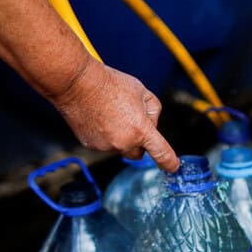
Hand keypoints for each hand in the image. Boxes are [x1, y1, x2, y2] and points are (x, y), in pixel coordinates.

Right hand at [53, 60, 178, 171]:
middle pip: (138, 153)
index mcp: (140, 129)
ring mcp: (106, 146)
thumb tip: (151, 124)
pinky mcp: (91, 146)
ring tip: (111, 114)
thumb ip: (153, 111)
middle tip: (132, 122)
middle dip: (139, 143)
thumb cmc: (110, 84)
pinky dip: (105, 136)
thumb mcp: (142, 91)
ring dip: (120, 137)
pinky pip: (104, 145)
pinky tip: (100, 118)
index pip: (161, 152)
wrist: (78, 84)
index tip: (172, 167)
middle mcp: (124, 142)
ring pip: (120, 148)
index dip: (169, 162)